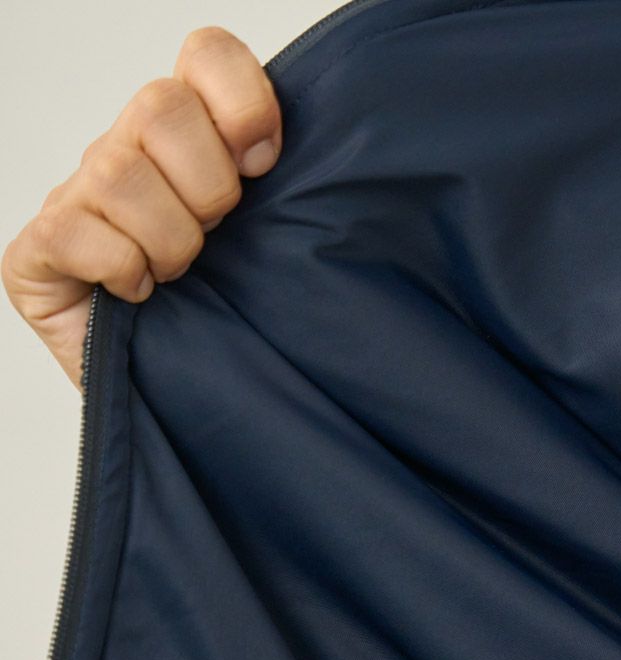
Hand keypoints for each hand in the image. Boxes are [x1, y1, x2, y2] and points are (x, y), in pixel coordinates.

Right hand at [1, 26, 282, 390]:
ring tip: (180, 277)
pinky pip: (74, 230)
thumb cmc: (232, 323)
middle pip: (159, 105)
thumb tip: (339, 175)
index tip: (265, 166)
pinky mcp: (39, 251)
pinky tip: (140, 295)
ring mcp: (78, 198)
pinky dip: (120, 269)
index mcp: (188, 140)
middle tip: (217, 238)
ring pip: (118, 172)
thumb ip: (294, 199)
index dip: (243, 102)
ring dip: (169, 241)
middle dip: (207, 187)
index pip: (206, 56)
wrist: (187, 402)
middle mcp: (127, 153)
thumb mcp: (274, 252)